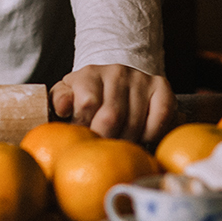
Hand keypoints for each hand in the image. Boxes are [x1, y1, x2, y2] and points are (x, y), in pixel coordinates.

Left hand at [50, 64, 173, 142]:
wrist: (116, 82)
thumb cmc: (88, 95)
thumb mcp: (67, 95)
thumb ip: (59, 101)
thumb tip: (64, 108)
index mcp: (89, 74)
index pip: (87, 104)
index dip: (85, 128)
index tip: (84, 138)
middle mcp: (116, 71)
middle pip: (111, 117)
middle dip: (105, 140)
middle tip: (103, 149)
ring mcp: (140, 78)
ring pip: (134, 122)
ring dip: (127, 141)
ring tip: (119, 144)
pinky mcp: (161, 86)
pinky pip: (160, 117)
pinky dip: (151, 134)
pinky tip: (142, 136)